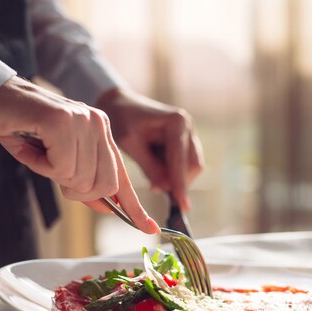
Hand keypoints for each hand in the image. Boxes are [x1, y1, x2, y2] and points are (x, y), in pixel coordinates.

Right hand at [0, 76, 158, 233]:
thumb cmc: (21, 129)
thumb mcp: (57, 160)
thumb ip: (83, 181)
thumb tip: (107, 207)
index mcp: (101, 132)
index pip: (121, 176)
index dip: (134, 206)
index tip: (148, 227)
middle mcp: (98, 124)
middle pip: (103, 185)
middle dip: (75, 190)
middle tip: (51, 168)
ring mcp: (83, 120)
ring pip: (80, 179)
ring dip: (53, 174)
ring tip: (39, 150)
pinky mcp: (64, 122)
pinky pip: (61, 168)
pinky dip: (41, 166)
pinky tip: (33, 146)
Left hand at [96, 88, 203, 211]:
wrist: (119, 104)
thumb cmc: (122, 120)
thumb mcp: (130, 144)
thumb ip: (149, 167)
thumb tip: (165, 189)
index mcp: (176, 123)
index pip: (181, 160)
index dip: (180, 184)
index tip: (181, 206)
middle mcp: (187, 126)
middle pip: (193, 165)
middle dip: (178, 182)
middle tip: (155, 190)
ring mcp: (188, 133)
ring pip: (191, 167)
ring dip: (175, 178)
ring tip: (153, 181)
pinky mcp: (184, 140)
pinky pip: (184, 164)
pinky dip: (173, 173)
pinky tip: (156, 173)